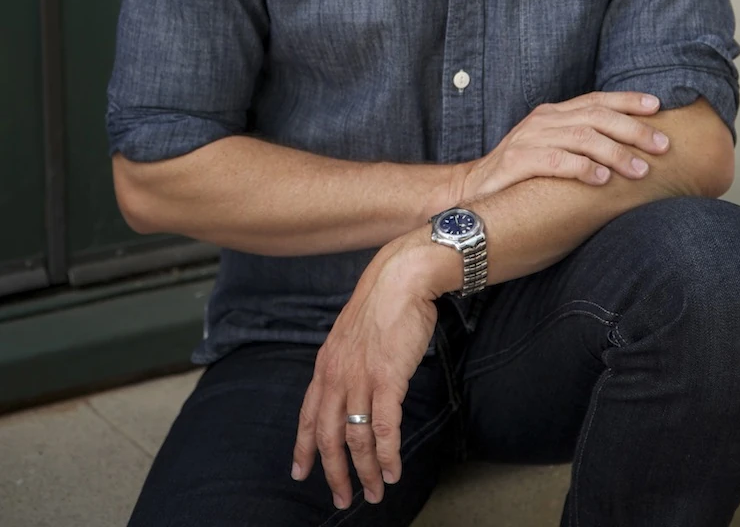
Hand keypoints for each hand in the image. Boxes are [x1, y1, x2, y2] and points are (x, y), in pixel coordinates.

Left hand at [291, 232, 442, 509]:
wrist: (401, 278)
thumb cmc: (383, 302)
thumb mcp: (352, 334)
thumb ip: (347, 361)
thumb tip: (352, 385)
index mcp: (326, 364)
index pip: (307, 414)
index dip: (303, 447)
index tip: (299, 472)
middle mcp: (337, 374)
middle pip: (327, 435)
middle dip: (334, 472)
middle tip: (342, 498)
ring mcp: (361, 377)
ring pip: (356, 438)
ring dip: (366, 471)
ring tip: (376, 491)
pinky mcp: (387, 379)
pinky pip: (384, 428)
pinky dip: (387, 455)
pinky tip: (392, 470)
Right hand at [456, 90, 670, 202]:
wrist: (471, 193)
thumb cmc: (521, 177)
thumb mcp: (552, 153)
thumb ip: (581, 146)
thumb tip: (629, 152)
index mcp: (553, 114)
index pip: (595, 99)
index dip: (627, 100)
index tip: (657, 106)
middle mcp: (543, 120)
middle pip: (595, 116)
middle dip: (633, 130)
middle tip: (662, 146)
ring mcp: (529, 139)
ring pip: (581, 137)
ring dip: (615, 152)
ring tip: (640, 170)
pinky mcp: (517, 162)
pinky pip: (556, 161)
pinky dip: (582, 169)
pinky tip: (602, 180)